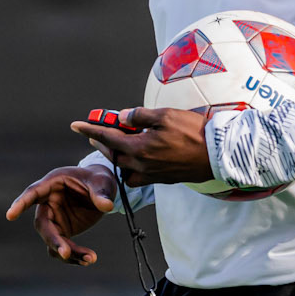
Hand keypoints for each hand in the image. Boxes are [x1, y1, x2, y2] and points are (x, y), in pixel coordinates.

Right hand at [6, 161, 116, 265]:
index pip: (33, 193)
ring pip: (52, 240)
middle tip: (65, 252)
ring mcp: (54, 219)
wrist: (102, 189)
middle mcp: (48, 202)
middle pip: (43, 224)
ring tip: (89, 259)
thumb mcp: (102, 181)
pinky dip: (74, 256)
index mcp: (53, 183)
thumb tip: (106, 206)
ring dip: (67, 252)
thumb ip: (101, 193)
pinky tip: (88, 259)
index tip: (10, 215)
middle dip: (53, 240)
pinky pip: (62, 247)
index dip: (21, 203)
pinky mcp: (62, 231)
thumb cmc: (98, 179)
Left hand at [71, 105, 211, 186]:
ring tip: (117, 145)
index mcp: (139, 148)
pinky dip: (130, 168)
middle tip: (95, 132)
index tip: (76, 124)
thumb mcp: (165, 116)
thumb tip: (123, 117)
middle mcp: (141, 165)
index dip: (90, 129)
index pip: (107, 138)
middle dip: (102, 142)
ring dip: (116, 157)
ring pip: (124, 169)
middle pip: (112, 154)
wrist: (218, 154)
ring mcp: (151, 175)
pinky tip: (136, 158)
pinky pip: (137, 177)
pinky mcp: (161, 179)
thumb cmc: (194, 132)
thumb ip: (141, 116)